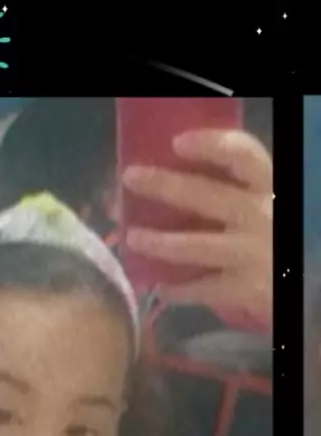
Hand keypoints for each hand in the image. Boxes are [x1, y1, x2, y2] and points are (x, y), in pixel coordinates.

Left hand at [123, 130, 272, 329]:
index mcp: (269, 188)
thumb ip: (236, 196)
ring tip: (133, 238)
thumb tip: (173, 186)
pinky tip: (161, 290)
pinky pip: (203, 289)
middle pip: (206, 195)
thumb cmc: (279, 240)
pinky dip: (179, 291)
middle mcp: (260, 216)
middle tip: (131, 178)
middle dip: (164, 186)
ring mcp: (251, 254)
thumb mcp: (268, 208)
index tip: (177, 143)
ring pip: (195, 246)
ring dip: (159, 242)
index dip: (210, 146)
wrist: (309, 289)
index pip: (244, 156)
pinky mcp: (246, 289)